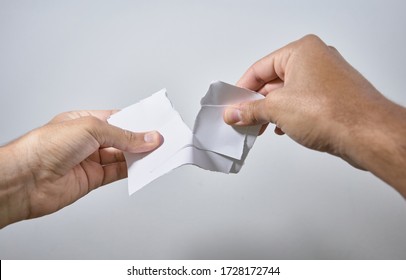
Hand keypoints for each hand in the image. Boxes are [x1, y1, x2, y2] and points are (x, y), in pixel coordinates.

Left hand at [0, 110, 162, 227]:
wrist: (27, 179)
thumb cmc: (46, 146)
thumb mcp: (91, 129)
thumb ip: (123, 136)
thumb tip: (148, 138)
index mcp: (84, 122)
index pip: (117, 119)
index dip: (136, 121)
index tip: (154, 123)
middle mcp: (88, 141)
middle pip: (122, 139)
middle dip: (141, 139)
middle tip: (161, 139)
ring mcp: (91, 160)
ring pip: (123, 156)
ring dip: (140, 155)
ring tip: (158, 152)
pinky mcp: (93, 179)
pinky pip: (119, 172)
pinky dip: (133, 170)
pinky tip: (144, 166)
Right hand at [224, 34, 405, 195]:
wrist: (368, 134)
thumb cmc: (332, 112)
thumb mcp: (278, 109)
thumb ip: (251, 110)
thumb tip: (235, 113)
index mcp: (301, 51)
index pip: (260, 68)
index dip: (242, 87)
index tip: (232, 103)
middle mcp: (316, 60)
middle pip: (274, 80)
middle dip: (256, 102)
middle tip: (241, 118)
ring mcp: (326, 79)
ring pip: (288, 93)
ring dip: (271, 111)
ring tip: (258, 127)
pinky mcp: (333, 97)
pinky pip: (303, 102)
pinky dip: (288, 115)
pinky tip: (281, 129)